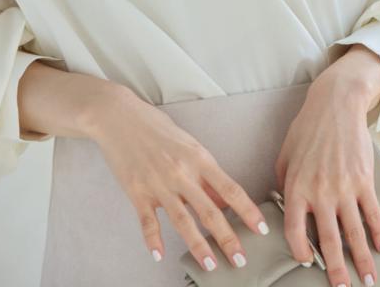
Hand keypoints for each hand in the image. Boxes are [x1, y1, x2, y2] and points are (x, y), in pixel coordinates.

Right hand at [84, 84, 269, 271]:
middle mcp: (181, 173)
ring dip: (198, 245)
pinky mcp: (137, 192)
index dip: (247, 210)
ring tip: (209, 264)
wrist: (119, 116)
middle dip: (227, 238)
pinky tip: (159, 255)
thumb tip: (223, 199)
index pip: (230, 189)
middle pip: (210, 211)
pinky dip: (153, 240)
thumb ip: (205, 173)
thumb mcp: (188, 144)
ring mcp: (159, 184)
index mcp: (198, 158)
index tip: (260, 227)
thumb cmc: (155, 126)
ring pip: (182, 221)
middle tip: (240, 259)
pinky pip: (147, 222)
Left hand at [274, 73, 379, 286]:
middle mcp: (320, 192)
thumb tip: (284, 205)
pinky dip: (379, 233)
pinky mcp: (364, 180)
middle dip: (336, 271)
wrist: (336, 105)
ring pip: (354, 233)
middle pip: (328, 241)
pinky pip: (372, 213)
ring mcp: (344, 187)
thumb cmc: (307, 128)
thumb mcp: (285, 154)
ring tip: (369, 280)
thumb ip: (283, 182)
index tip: (307, 262)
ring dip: (362, 260)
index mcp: (296, 186)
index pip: (293, 229)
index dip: (300, 251)